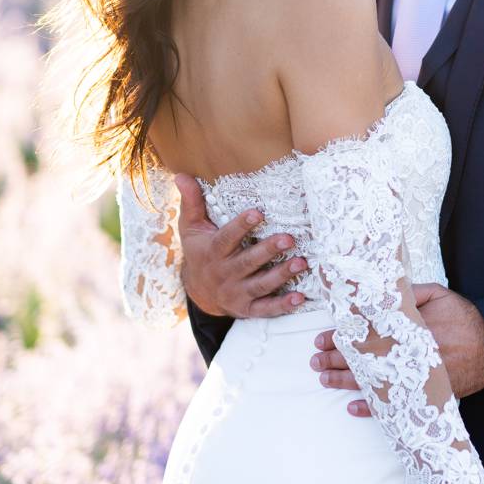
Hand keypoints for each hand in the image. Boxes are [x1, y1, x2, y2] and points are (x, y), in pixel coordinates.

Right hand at [172, 174, 308, 319]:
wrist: (199, 292)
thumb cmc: (200, 251)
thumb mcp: (192, 228)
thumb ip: (192, 202)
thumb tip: (182, 174)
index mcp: (213, 252)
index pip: (226, 239)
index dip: (241, 226)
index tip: (257, 212)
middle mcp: (225, 274)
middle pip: (248, 262)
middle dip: (268, 251)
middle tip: (289, 238)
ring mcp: (237, 293)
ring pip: (260, 284)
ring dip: (281, 275)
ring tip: (301, 263)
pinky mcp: (247, 308)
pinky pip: (265, 309)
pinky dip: (282, 305)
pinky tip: (299, 297)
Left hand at [310, 283, 483, 416]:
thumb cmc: (467, 319)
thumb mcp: (441, 296)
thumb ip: (411, 293)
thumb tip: (382, 291)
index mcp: (410, 329)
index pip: (366, 334)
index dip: (342, 337)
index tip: (323, 338)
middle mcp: (410, 356)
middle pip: (364, 359)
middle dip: (336, 359)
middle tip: (315, 360)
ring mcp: (417, 378)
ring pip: (373, 382)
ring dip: (345, 382)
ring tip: (324, 379)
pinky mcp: (426, 394)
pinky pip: (394, 405)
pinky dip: (372, 408)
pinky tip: (353, 407)